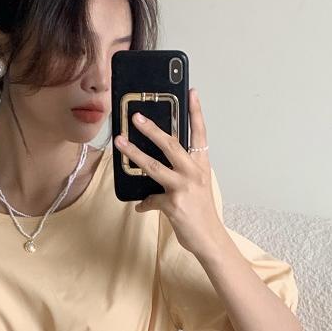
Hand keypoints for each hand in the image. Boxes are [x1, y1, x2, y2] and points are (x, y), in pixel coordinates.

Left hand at [125, 88, 216, 257]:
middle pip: (171, 144)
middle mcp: (194, 173)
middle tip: (137, 116)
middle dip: (152, 129)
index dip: (195, 111)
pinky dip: (144, 203)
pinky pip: (150, 199)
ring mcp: (184, 187)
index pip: (200, 133)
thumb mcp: (196, 186)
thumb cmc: (202, 211)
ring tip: (120, 143)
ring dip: (134, 153)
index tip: (191, 91)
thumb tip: (156, 165)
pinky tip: (141, 206)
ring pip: (155, 166)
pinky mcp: (173, 204)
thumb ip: (180, 172)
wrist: (210, 238)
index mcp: (201, 165)